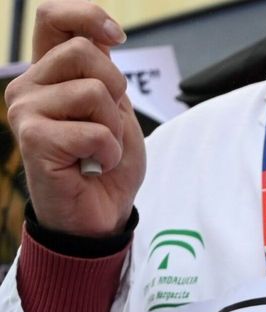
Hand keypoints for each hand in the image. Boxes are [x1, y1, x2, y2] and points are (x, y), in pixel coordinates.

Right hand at [4, 0, 143, 237]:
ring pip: (93, 91)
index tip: (115, 38)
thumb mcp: (114, 108)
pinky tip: (94, 165)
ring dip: (114, 127)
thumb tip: (99, 36)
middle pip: (84, 52)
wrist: (99, 214)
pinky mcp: (33, 138)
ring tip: (101, 149)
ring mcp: (25, 111)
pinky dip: (109, 152)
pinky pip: (93, 131)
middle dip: (116, 90)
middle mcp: (28, 85)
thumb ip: (103, 72)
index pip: (53, 18)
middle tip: (109, 125)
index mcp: (48, 72)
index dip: (86, 16)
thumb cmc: (106, 162)